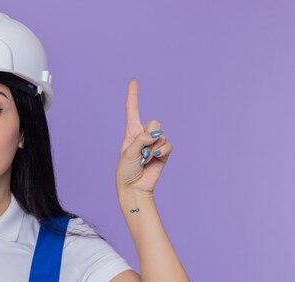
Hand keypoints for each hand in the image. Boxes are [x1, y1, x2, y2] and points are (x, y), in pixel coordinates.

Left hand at [116, 79, 172, 196]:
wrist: (134, 188)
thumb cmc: (126, 171)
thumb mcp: (128, 153)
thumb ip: (140, 140)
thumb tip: (155, 134)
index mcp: (131, 132)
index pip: (132, 110)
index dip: (133, 95)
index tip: (134, 80)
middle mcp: (144, 136)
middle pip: (154, 122)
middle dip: (149, 134)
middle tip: (141, 150)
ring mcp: (155, 144)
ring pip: (162, 134)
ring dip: (153, 148)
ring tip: (145, 159)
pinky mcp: (164, 153)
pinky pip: (168, 144)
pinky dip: (162, 151)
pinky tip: (156, 158)